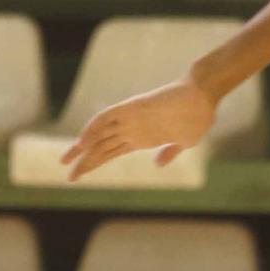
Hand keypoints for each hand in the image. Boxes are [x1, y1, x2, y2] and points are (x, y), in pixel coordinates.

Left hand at [60, 76, 216, 181]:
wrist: (204, 95)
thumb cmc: (198, 116)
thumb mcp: (185, 141)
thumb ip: (169, 152)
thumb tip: (158, 163)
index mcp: (140, 139)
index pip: (109, 153)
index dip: (93, 163)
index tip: (78, 175)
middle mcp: (131, 129)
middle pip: (100, 146)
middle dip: (83, 160)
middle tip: (68, 175)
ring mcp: (131, 119)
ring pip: (99, 134)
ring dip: (81, 147)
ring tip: (65, 161)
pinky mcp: (133, 107)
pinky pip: (106, 117)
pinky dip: (92, 128)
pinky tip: (81, 141)